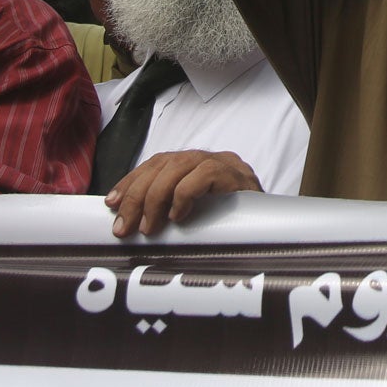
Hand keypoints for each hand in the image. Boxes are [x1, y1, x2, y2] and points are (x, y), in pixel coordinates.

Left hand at [105, 149, 261, 234]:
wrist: (276, 225)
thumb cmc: (233, 223)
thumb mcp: (195, 215)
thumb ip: (170, 210)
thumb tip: (131, 222)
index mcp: (194, 164)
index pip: (156, 163)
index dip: (131, 181)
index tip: (110, 204)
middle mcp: (207, 158)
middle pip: (163, 164)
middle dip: (136, 195)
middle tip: (125, 227)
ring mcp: (224, 164)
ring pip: (178, 167)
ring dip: (156, 198)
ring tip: (148, 227)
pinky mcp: (238, 175)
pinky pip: (205, 175)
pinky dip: (185, 195)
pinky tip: (179, 217)